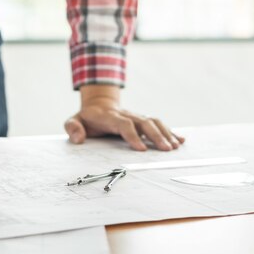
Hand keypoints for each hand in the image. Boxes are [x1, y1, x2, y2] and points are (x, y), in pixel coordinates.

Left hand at [64, 85, 184, 150]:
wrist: (99, 104)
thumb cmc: (86, 118)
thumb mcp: (73, 121)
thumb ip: (73, 128)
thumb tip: (79, 138)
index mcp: (110, 117)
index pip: (124, 125)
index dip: (133, 136)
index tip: (141, 149)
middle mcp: (127, 115)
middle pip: (144, 122)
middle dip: (156, 135)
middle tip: (166, 149)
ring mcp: (136, 116)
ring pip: (154, 122)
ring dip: (166, 134)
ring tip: (175, 147)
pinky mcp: (142, 120)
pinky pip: (158, 124)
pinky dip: (170, 131)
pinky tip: (181, 140)